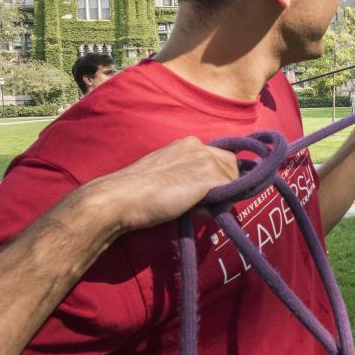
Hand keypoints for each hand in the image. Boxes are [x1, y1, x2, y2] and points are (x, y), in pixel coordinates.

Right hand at [88, 137, 238, 232]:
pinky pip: (229, 195)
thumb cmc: (137, 193)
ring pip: (232, 182)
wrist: (122, 197)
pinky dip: (217, 207)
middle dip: (223, 186)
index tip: (207, 193)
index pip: (219, 157)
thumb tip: (209, 192)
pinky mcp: (209, 175)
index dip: (217, 177)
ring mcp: (205, 159)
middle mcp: (199, 145)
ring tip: (193, 208)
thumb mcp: (166, 174)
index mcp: (187, 143)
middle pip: (231, 167)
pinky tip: (195, 210)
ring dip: (220, 198)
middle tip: (201, 203)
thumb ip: (187, 175)